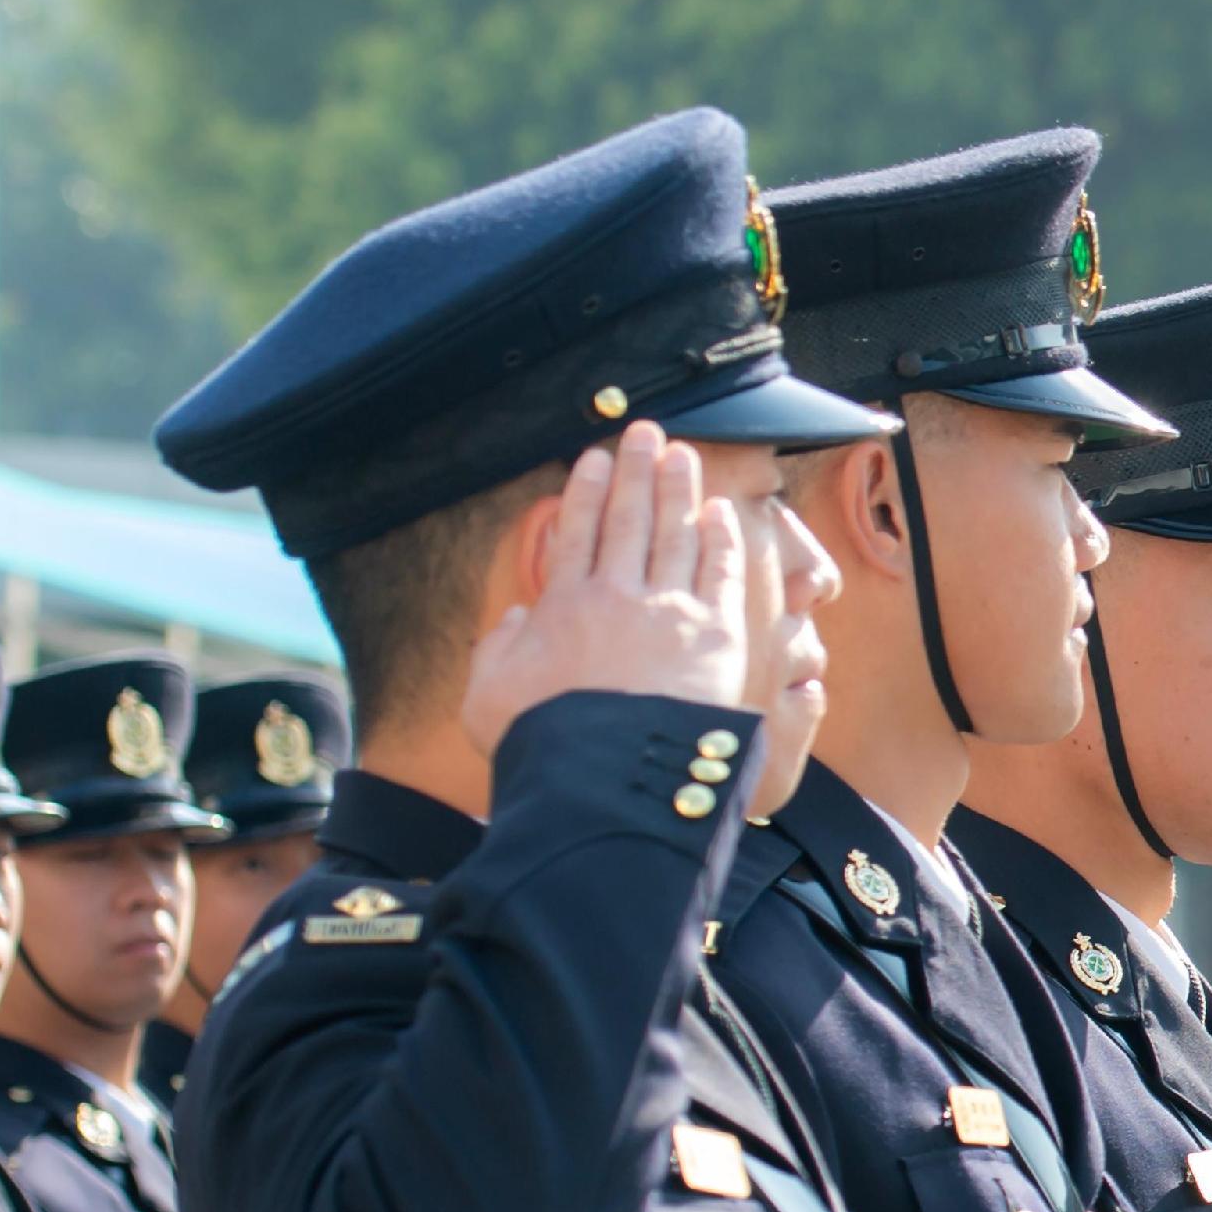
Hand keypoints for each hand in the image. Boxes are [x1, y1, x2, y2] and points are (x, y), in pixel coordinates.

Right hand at [460, 421, 752, 757]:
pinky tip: (722, 512)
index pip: (578, 535)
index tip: (595, 460)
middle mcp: (617, 597)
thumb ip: (498, 652)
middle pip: (630, 520)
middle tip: (646, 433)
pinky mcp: (717, 635)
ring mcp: (670, 611)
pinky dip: (721, 538)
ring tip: (684, 456)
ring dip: (680, 491)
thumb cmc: (546, 746)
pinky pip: (721, 573)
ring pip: (676, 535)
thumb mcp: (489, 699)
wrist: (611, 778)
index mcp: (563, 608)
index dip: (589, 493)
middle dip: (637, 471)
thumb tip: (518, 618)